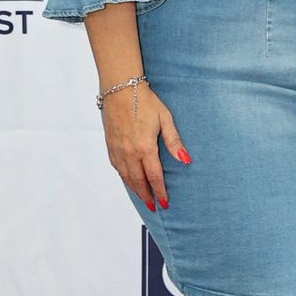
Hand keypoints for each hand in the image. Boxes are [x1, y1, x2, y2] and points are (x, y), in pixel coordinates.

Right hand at [102, 80, 187, 211]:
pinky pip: (117, 167)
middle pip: (139, 181)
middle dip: (147, 196)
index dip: (160, 191)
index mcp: (144, 147)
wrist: (120, 89)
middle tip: (154, 207)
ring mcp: (117, 150)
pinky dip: (124, 177)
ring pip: (126, 177)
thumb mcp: (165, 119)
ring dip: (135, 189)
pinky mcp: (110, 145)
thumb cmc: (145, 101)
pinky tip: (129, 180)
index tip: (164, 202)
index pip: (154, 176)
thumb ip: (174, 142)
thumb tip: (185, 160)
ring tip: (143, 199)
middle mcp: (129, 152)